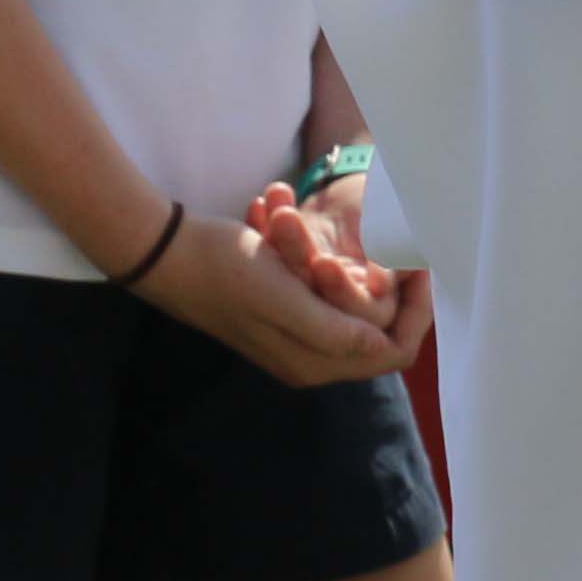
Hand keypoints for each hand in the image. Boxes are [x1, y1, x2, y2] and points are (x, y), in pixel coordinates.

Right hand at [137, 195, 413, 387]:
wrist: (161, 252)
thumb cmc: (220, 267)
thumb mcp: (282, 294)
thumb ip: (335, 329)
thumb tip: (384, 346)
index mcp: (314, 362)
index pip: (392, 352)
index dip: (415, 314)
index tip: (420, 266)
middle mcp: (307, 358)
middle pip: (375, 329)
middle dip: (378, 279)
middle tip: (384, 235)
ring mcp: (291, 337)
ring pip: (345, 303)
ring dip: (341, 259)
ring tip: (319, 219)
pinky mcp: (277, 312)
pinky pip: (316, 286)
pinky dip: (313, 254)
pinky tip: (288, 218)